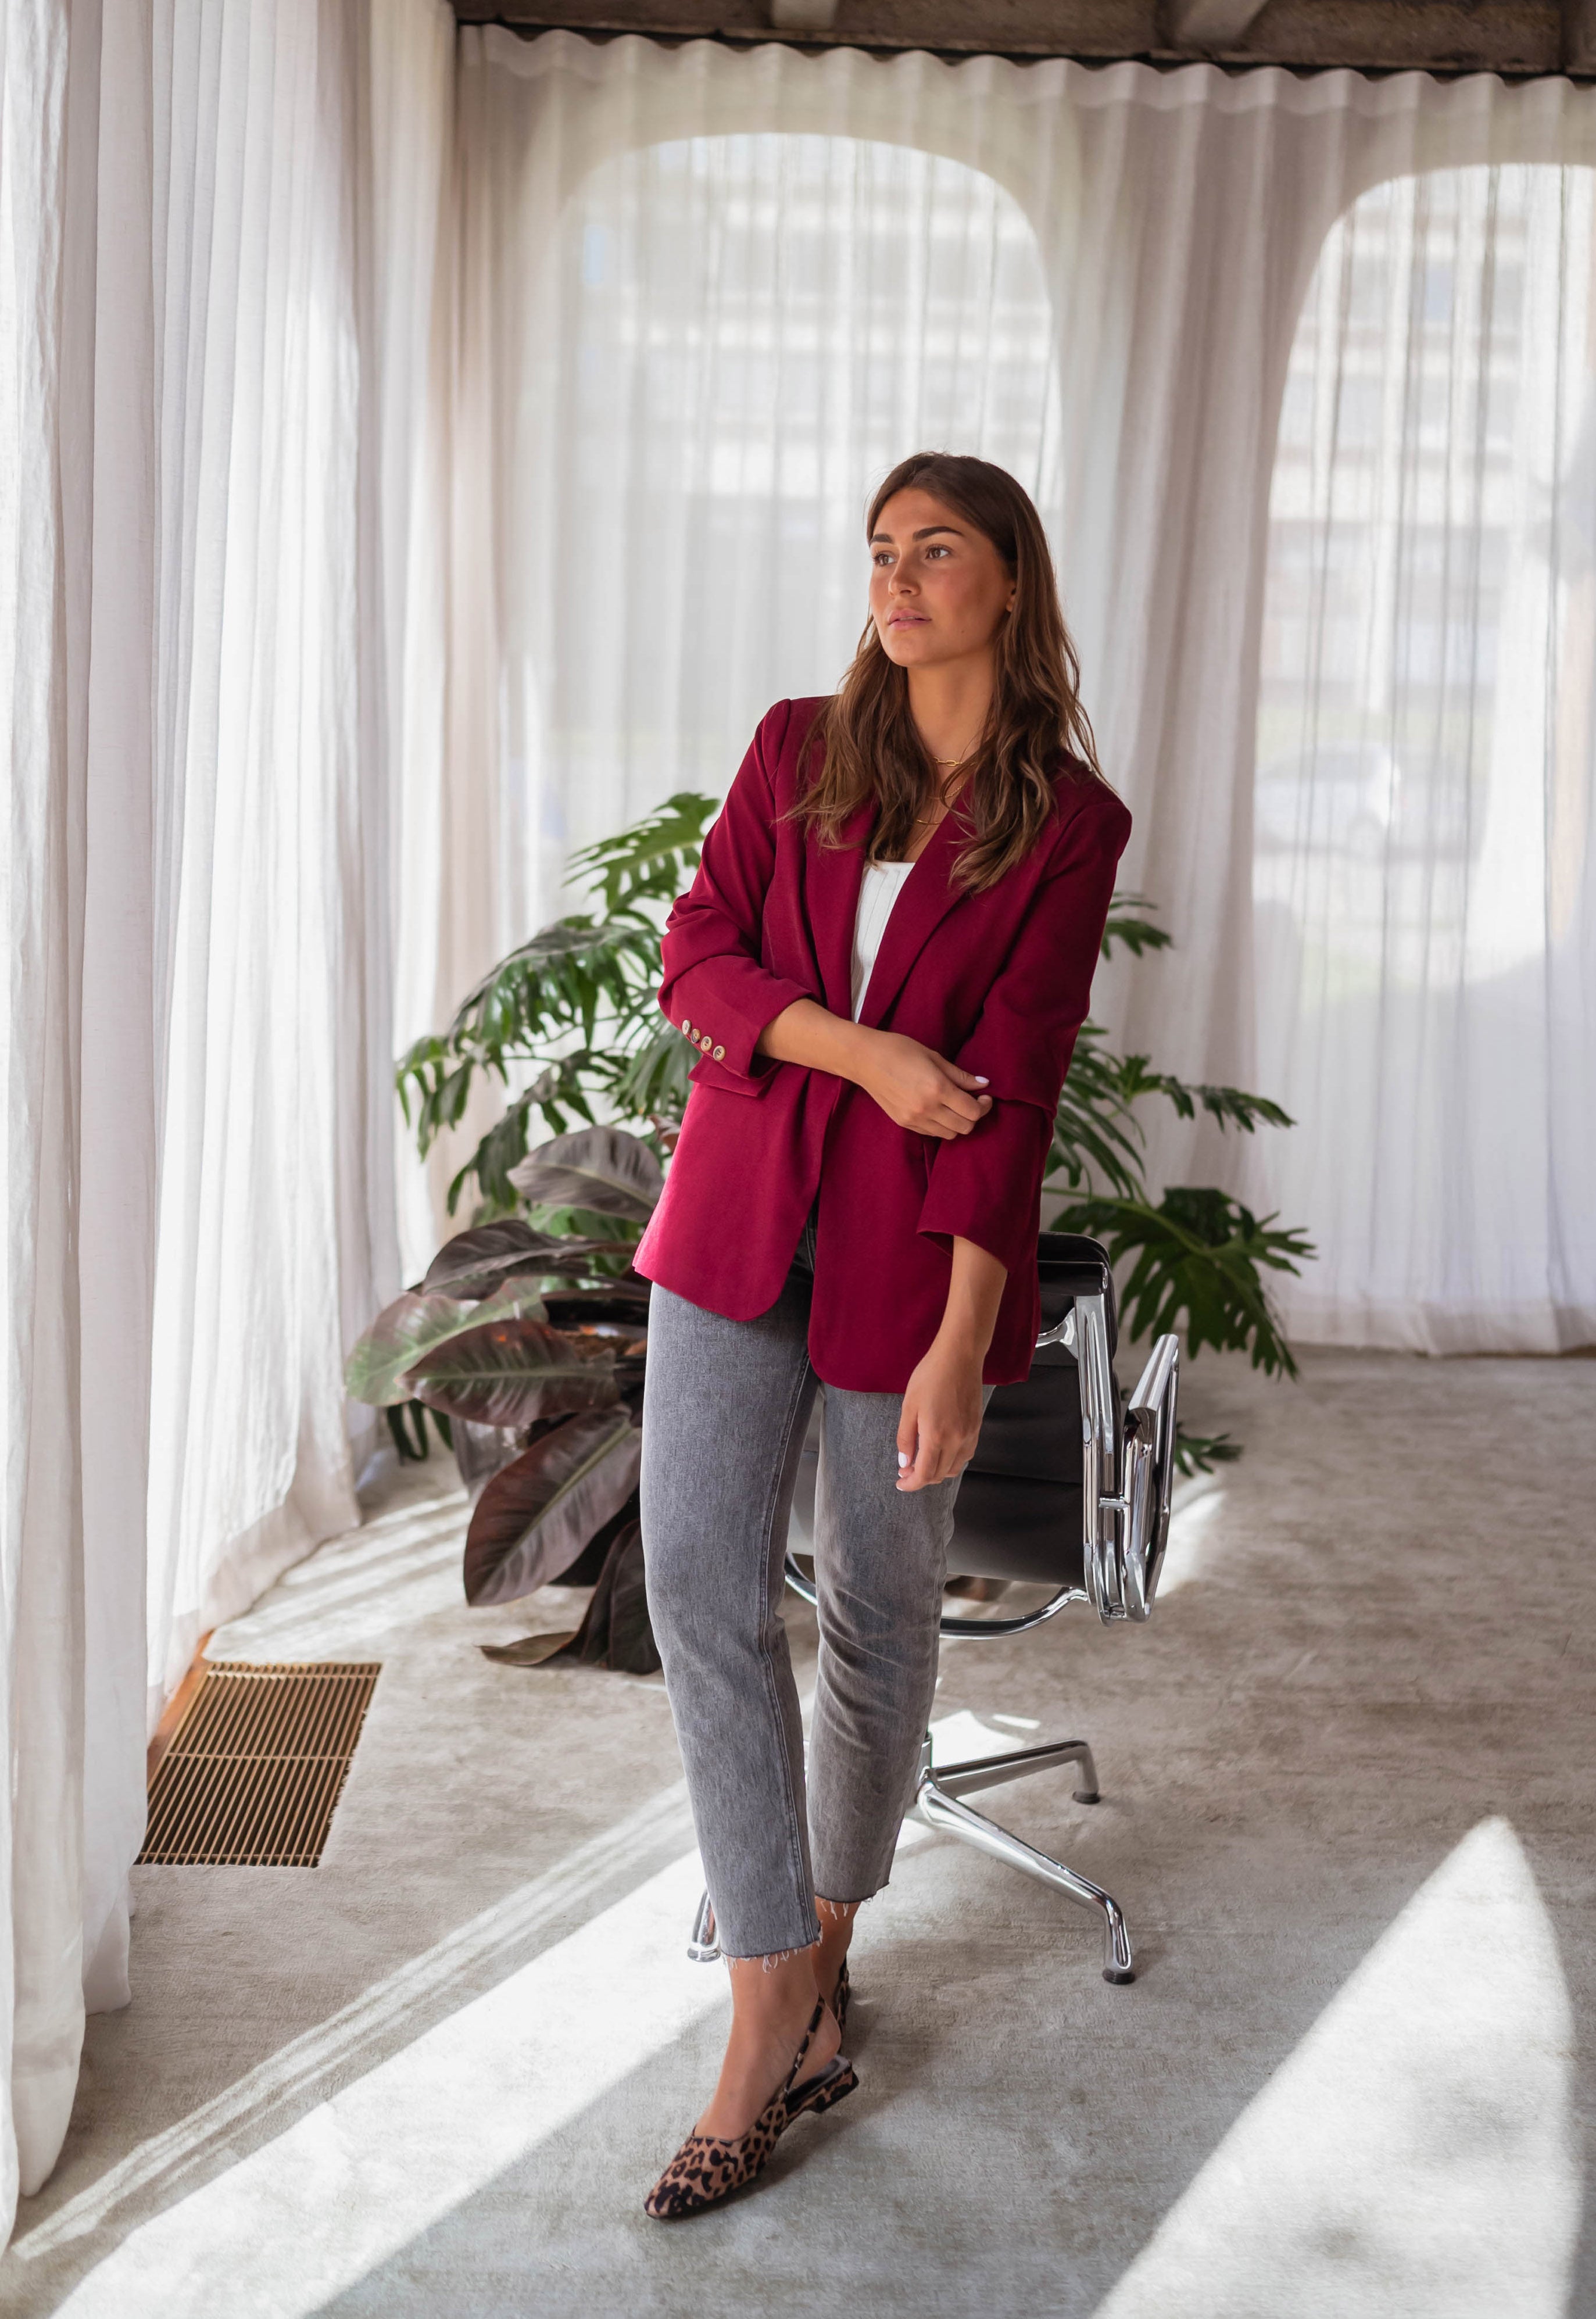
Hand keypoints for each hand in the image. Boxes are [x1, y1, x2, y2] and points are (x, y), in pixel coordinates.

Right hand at [854, 1030, 991, 1139]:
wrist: (864, 1059)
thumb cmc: (899, 1050)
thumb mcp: (934, 1057)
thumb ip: (960, 1075)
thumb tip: (983, 1085)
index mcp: (937, 1089)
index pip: (972, 1111)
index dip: (984, 1106)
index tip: (985, 1097)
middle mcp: (927, 1108)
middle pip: (964, 1127)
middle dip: (974, 1116)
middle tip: (974, 1102)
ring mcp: (914, 1119)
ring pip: (949, 1134)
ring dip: (958, 1123)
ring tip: (956, 1107)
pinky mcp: (904, 1123)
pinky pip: (932, 1133)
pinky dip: (941, 1126)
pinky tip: (939, 1110)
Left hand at [896, 1335, 986, 1490]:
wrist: (959, 1357)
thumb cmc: (930, 1376)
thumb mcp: (909, 1406)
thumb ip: (906, 1438)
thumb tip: (905, 1463)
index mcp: (936, 1436)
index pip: (925, 1474)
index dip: (911, 1484)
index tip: (900, 1483)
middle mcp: (956, 1440)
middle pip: (940, 1474)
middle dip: (921, 1478)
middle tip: (906, 1470)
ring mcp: (969, 1435)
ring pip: (955, 1468)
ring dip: (937, 1471)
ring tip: (921, 1462)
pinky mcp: (977, 1428)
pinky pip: (965, 1455)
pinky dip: (951, 1461)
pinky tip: (940, 1451)